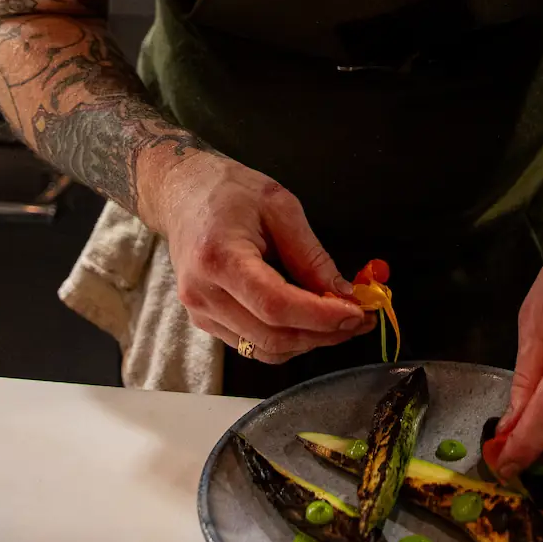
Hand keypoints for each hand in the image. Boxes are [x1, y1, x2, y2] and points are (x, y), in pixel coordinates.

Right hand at [152, 150, 371, 362]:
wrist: (181, 193)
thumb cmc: (229, 191)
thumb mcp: (279, 206)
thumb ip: (310, 254)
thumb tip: (343, 294)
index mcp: (219, 258)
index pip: (275, 305)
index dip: (320, 316)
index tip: (357, 312)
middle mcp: (203, 294)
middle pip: (272, 336)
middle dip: (323, 334)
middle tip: (360, 319)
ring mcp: (200, 313)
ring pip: (264, 350)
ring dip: (309, 342)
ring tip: (341, 322)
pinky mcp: (205, 321)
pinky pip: (252, 344)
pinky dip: (288, 339)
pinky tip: (310, 321)